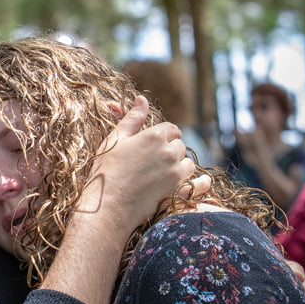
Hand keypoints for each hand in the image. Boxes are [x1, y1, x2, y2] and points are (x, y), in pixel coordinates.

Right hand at [83, 96, 194, 229]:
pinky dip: (198, 183)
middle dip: (170, 150)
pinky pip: (197, 183)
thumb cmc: (106, 171)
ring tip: (161, 175)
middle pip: (179, 145)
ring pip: (187, 163)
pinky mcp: (178, 191)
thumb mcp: (116, 139)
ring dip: (178, 166)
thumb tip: (142, 98)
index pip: (170, 129)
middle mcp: (169, 151)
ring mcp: (176, 172)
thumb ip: (132, 118)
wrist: (106, 205)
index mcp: (154, 135)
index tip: (154, 144)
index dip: (163, 136)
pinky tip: (194, 183)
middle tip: (153, 161)